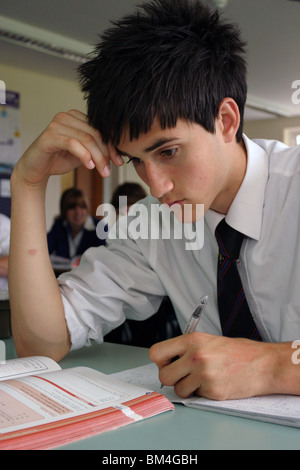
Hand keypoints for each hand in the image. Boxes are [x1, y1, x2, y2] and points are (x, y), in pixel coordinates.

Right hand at [15, 109, 123, 186]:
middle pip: (95, 134)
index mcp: (76, 116)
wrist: (37, 169)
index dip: (112, 146)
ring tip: (103, 172)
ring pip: (86, 139)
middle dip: (106, 154)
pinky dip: (84, 156)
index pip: (100, 130)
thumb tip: (119, 154)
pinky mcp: (49, 136)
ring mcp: (57, 124)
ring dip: (98, 158)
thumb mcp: (84, 153)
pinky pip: (72, 144)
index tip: (120, 162)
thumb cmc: (59, 159)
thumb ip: (98, 149)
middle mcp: (66, 116)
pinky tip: (89, 167)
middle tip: (110, 171)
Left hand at [149, 332, 276, 399]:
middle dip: (171, 378)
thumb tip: (167, 361)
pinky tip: (214, 383)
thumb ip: (186, 349)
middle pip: (163, 375)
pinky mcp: (212, 390)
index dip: (160, 361)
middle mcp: (195, 356)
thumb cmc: (236, 351)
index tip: (167, 363)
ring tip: (201, 379)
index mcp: (192, 340)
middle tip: (183, 375)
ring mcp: (204, 374)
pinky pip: (195, 396)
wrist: (262, 363)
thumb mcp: (208, 340)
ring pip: (178, 389)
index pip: (156, 352)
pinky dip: (202, 392)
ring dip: (187, 387)